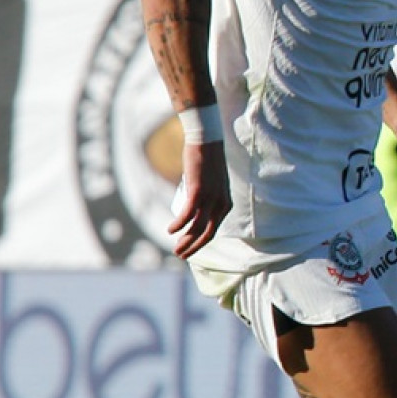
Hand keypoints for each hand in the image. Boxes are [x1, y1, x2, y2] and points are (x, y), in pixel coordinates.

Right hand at [168, 141, 231, 259]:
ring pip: (197, 227)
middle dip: (193, 247)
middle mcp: (221, 204)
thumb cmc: (207, 163)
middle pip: (207, 233)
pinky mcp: (198, 192)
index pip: (213, 230)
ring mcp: (211, 199)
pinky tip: (170, 231)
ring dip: (185, 241)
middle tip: (180, 255)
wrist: (207, 143)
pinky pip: (188, 214)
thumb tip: (194, 205)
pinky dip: (178, 225)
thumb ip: (207, 196)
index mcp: (226, 205)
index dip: (200, 242)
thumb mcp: (212, 184)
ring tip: (175, 249)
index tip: (188, 248)